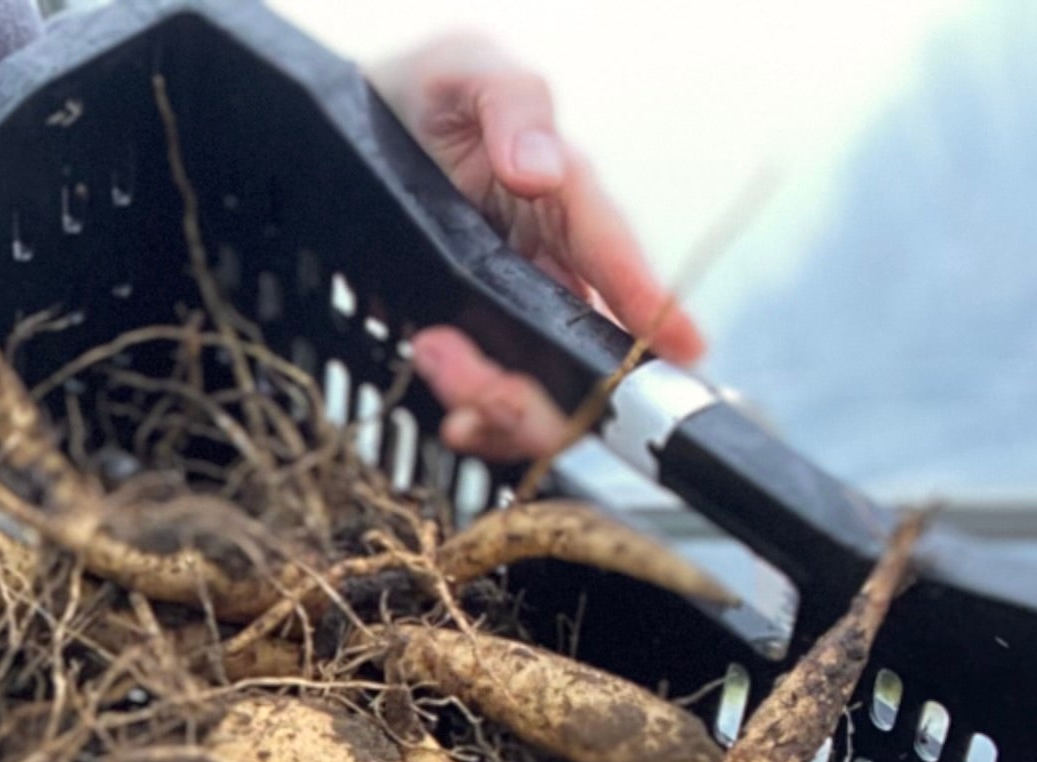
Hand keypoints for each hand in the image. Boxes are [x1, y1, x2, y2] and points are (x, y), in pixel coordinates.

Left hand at [371, 34, 705, 464]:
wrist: (352, 124)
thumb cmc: (427, 89)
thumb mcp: (464, 69)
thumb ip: (511, 105)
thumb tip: (540, 168)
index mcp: (564, 193)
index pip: (614, 250)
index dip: (647, 301)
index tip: (685, 348)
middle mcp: (552, 257)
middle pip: (581, 343)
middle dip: (543, 387)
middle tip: (486, 391)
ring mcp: (515, 299)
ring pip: (540, 381)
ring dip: (495, 400)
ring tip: (433, 357)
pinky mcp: (475, 329)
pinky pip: (494, 392)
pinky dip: (477, 418)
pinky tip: (451, 418)